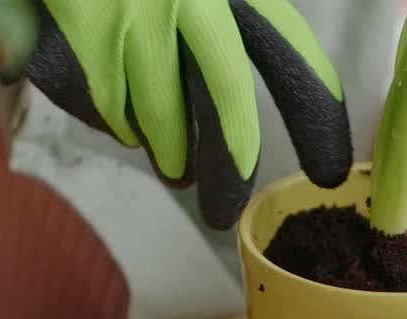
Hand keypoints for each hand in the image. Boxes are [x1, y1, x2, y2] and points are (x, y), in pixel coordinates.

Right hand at [21, 0, 352, 229]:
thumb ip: (227, 24)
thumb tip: (247, 99)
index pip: (287, 51)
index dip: (315, 116)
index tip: (327, 171)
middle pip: (226, 99)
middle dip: (230, 168)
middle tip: (223, 211)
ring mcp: (128, 18)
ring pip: (158, 117)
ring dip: (166, 152)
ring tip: (171, 166)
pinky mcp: (78, 38)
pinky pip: (103, 108)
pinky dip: (112, 120)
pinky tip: (114, 105)